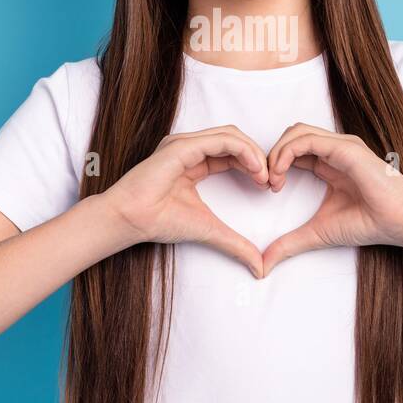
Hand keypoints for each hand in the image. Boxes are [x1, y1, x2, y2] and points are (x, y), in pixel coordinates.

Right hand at [101, 125, 269, 277]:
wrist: (131, 220)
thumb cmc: (158, 221)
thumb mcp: (209, 230)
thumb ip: (235, 244)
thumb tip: (260, 267)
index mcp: (194, 161)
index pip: (232, 153)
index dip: (254, 165)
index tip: (268, 186)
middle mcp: (189, 148)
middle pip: (234, 139)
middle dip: (257, 157)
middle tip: (271, 180)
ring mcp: (184, 144)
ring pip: (230, 135)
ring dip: (253, 152)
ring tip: (264, 174)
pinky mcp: (181, 146)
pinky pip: (220, 140)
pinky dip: (242, 150)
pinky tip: (254, 168)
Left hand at [261, 123, 402, 277]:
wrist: (398, 221)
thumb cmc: (368, 222)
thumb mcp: (317, 234)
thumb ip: (289, 244)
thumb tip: (263, 265)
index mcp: (328, 163)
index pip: (292, 151)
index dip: (274, 164)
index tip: (267, 189)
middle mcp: (333, 150)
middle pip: (291, 136)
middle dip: (271, 155)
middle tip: (265, 183)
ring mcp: (340, 146)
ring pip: (296, 132)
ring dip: (276, 152)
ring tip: (272, 180)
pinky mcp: (344, 147)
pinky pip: (306, 140)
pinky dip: (286, 153)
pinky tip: (280, 175)